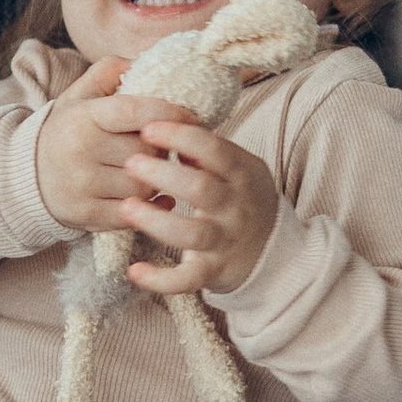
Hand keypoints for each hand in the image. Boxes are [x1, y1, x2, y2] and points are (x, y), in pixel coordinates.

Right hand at [37, 57, 188, 234]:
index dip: (170, 113)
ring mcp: (82, 186)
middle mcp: (80, 151)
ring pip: (144, 186)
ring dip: (158, 180)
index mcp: (83, 117)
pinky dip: (152, 207)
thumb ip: (113, 71)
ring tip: (154, 170)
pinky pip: (135, 214)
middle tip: (163, 146)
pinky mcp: (86, 215)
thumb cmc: (69, 130)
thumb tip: (149, 61)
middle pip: (145, 151)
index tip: (193, 117)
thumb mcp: (82, 94)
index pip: (134, 111)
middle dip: (162, 148)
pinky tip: (156, 197)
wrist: (28, 175)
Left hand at [116, 118, 279, 298]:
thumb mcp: (237, 168)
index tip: (148, 127)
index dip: (180, 136)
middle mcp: (235, 207)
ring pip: (190, 233)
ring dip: (155, 220)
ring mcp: (224, 241)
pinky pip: (187, 279)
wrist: (275, 253)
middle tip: (130, 163)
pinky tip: (135, 271)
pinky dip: (160, 279)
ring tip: (126, 207)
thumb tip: (167, 122)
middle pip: (200, 188)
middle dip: (162, 173)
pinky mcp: (212, 272)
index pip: (213, 149)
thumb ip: (206, 150)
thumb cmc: (243, 199)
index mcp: (241, 174)